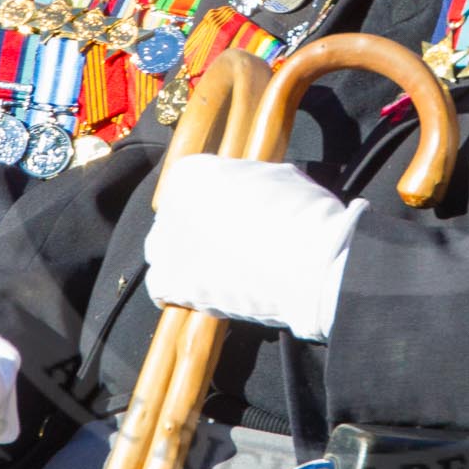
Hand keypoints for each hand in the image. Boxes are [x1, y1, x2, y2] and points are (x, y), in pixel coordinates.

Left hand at [145, 155, 364, 342]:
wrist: (308, 262)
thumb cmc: (302, 215)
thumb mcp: (277, 177)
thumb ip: (248, 182)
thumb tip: (250, 190)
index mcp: (194, 171)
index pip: (189, 188)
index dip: (211, 207)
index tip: (228, 221)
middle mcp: (171, 202)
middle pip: (174, 219)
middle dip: (195, 233)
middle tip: (225, 249)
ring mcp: (166, 242)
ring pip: (163, 252)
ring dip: (184, 262)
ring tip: (217, 274)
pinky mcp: (169, 281)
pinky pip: (160, 288)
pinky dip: (178, 294)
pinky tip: (202, 296)